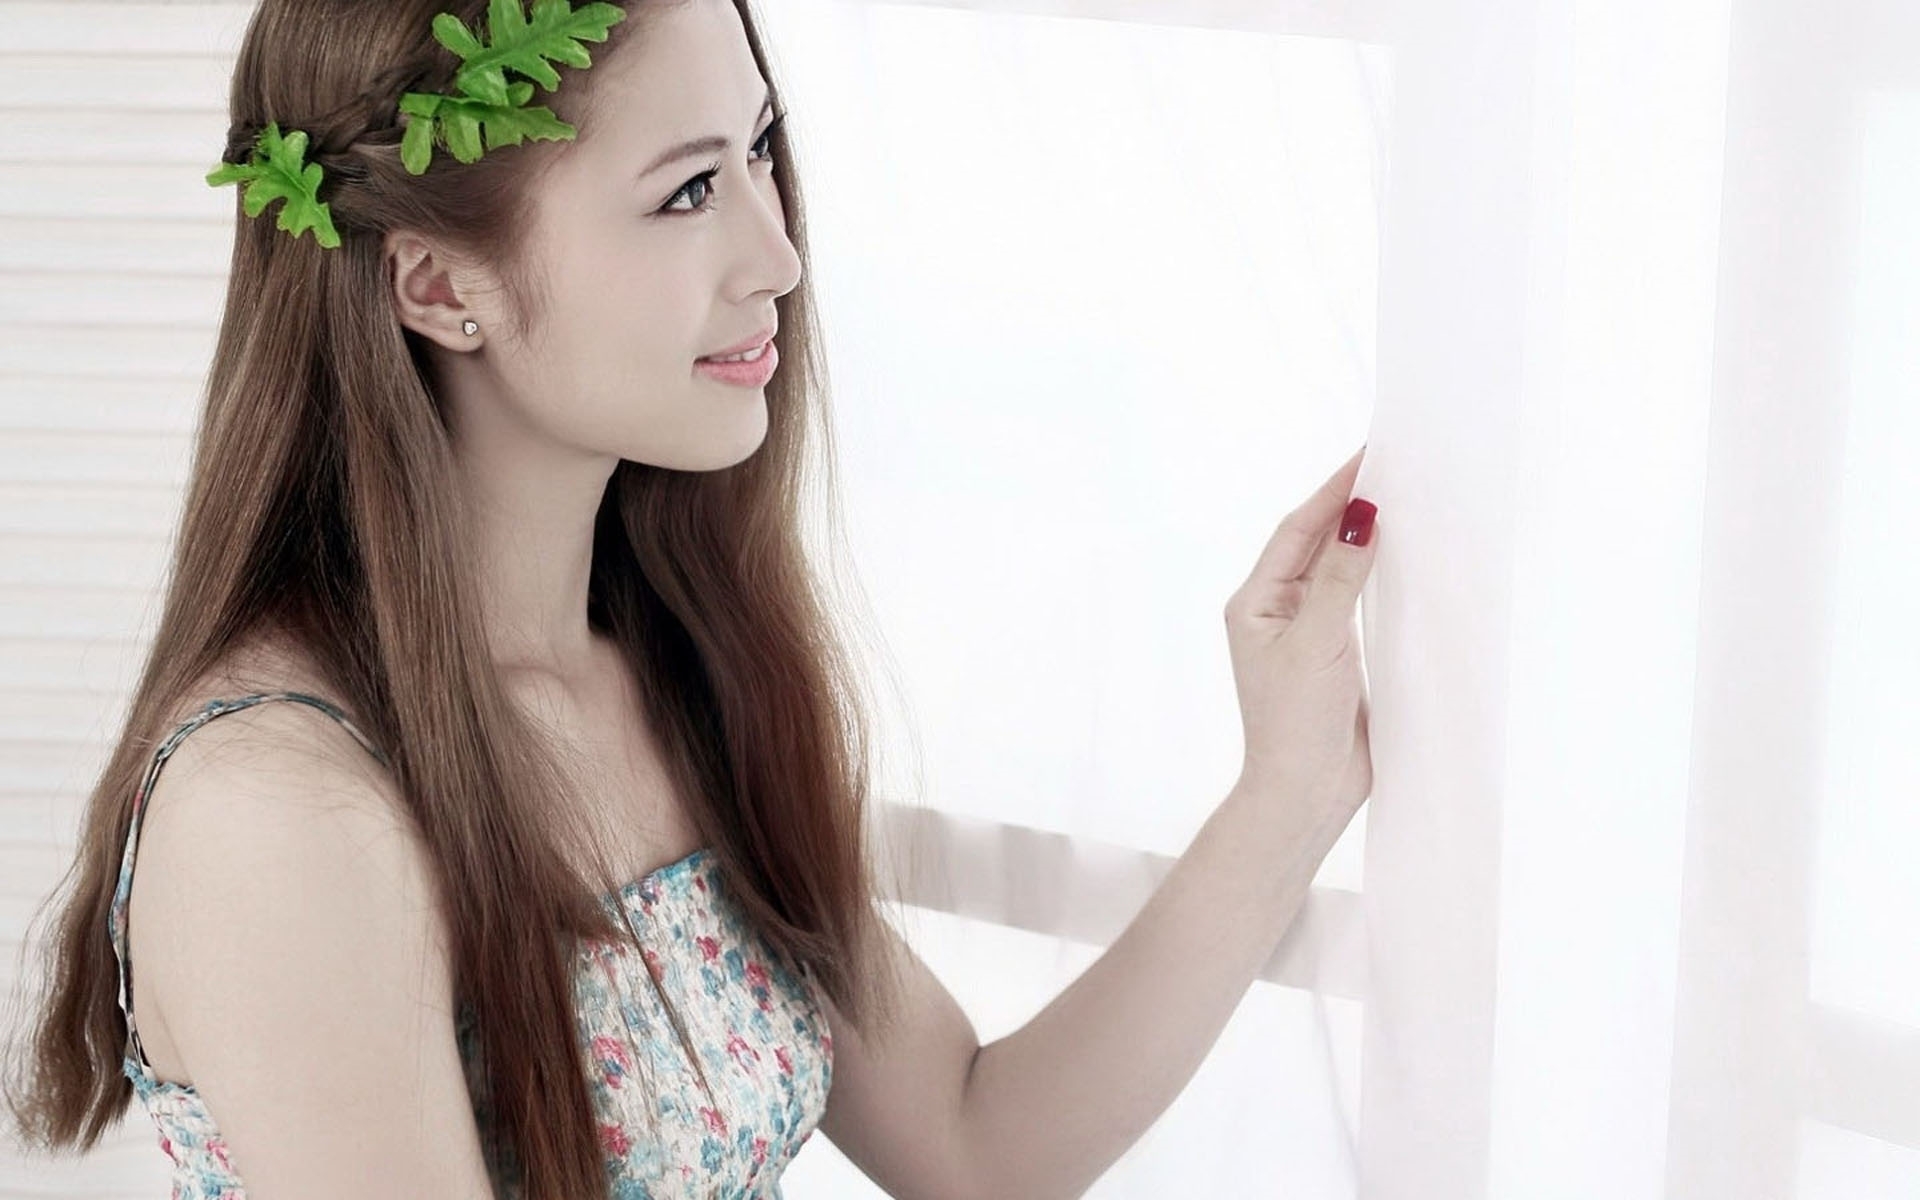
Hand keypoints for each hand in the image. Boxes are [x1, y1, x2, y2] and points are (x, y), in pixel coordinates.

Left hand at [1224, 444, 1378, 830]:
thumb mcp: (1318, 643)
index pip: (1296, 531)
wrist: (1304, 795)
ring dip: (1366, 537)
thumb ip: (1341, 579)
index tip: (1367, 456)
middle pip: (1315, 543)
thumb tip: (1362, 517)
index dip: (1332, 492)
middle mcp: (1276, 611)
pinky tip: (1405, 557)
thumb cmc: (1295, 724)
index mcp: (1254, 603)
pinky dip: (1378, 575)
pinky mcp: (1336, 655)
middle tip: (1392, 465)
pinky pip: (1357, 600)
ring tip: (1404, 498)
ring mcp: (1307, 632)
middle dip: (1349, 506)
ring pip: (1338, 570)